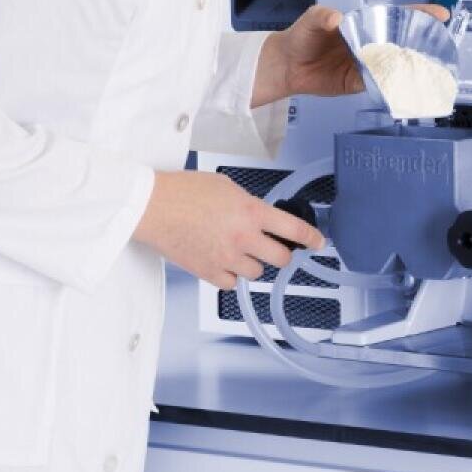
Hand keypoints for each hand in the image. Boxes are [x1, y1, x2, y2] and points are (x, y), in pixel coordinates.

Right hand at [132, 171, 323, 289]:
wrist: (153, 207)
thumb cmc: (184, 191)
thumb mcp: (227, 187)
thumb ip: (248, 205)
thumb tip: (260, 217)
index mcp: (251, 212)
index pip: (294, 229)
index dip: (312, 238)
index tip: (318, 243)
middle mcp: (243, 237)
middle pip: (281, 259)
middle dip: (281, 254)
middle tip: (273, 248)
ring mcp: (227, 258)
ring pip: (257, 273)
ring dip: (253, 264)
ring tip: (238, 250)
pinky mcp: (209, 272)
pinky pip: (232, 284)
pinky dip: (231, 276)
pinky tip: (223, 262)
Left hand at [250, 3, 449, 106]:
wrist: (288, 65)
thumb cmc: (301, 37)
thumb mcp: (312, 19)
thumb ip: (322, 16)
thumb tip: (335, 17)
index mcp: (365, 24)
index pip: (396, 16)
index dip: (418, 14)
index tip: (438, 14)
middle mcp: (370, 43)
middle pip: (402, 41)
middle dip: (422, 42)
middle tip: (440, 45)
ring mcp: (367, 63)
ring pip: (394, 64)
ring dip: (410, 66)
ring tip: (429, 67)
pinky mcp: (360, 81)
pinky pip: (379, 83)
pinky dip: (390, 85)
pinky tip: (402, 86)